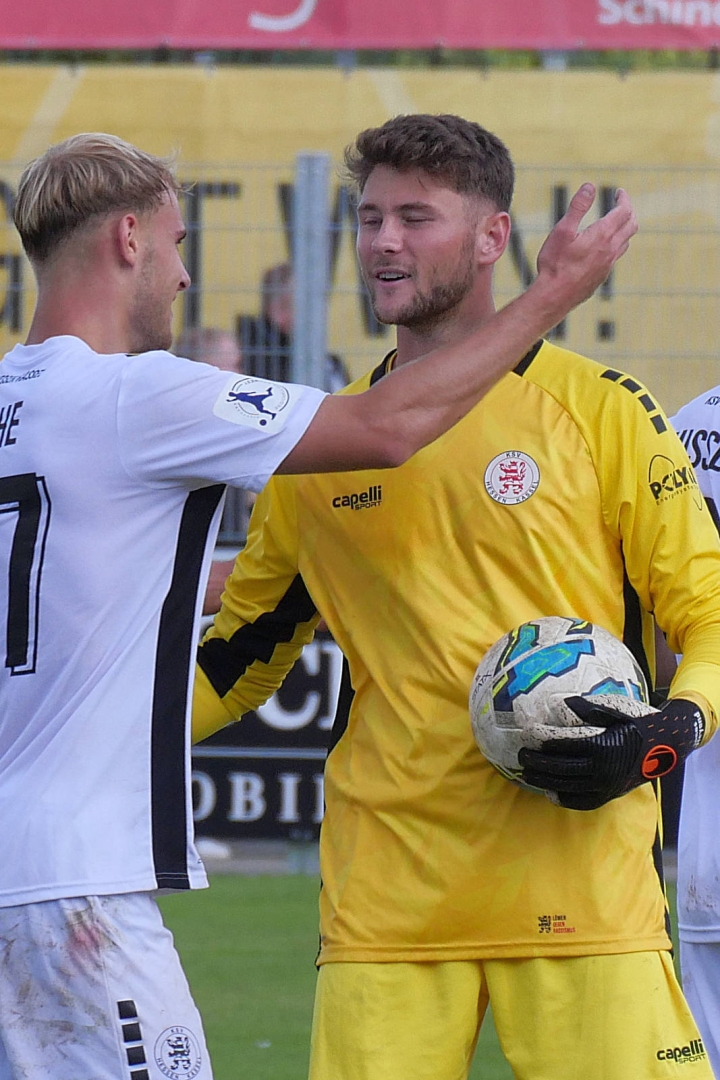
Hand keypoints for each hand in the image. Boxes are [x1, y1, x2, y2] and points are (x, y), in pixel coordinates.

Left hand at [517, 695, 704, 810]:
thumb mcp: (616, 710)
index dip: (544, 741)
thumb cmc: (639, 723)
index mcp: (603, 747)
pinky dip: (566, 799)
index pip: (564, 746)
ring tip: (527, 774)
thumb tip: (564, 703)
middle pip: (561, 769)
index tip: (528, 735)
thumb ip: (589, 709)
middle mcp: (603, 770)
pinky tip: (551, 793)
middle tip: (521, 755)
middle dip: (538, 763)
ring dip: (544, 781)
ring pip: (568, 787)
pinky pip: (584, 802)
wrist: (667, 746)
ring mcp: (607, 786)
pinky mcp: (611, 794)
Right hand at [534, 185, 637, 320]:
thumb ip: (577, 207)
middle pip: (631, 225)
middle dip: (628, 211)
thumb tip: (590, 186)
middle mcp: (611, 249)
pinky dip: (617, 244)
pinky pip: (617, 256)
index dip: (623, 199)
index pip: (623, 211)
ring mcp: (609, 264)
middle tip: (621, 204)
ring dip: (625, 228)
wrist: (554, 297)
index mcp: (603, 235)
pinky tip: (605, 247)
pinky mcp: (603, 276)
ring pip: (626, 242)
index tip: (619, 192)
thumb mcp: (562, 230)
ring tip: (616, 223)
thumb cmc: (555, 264)